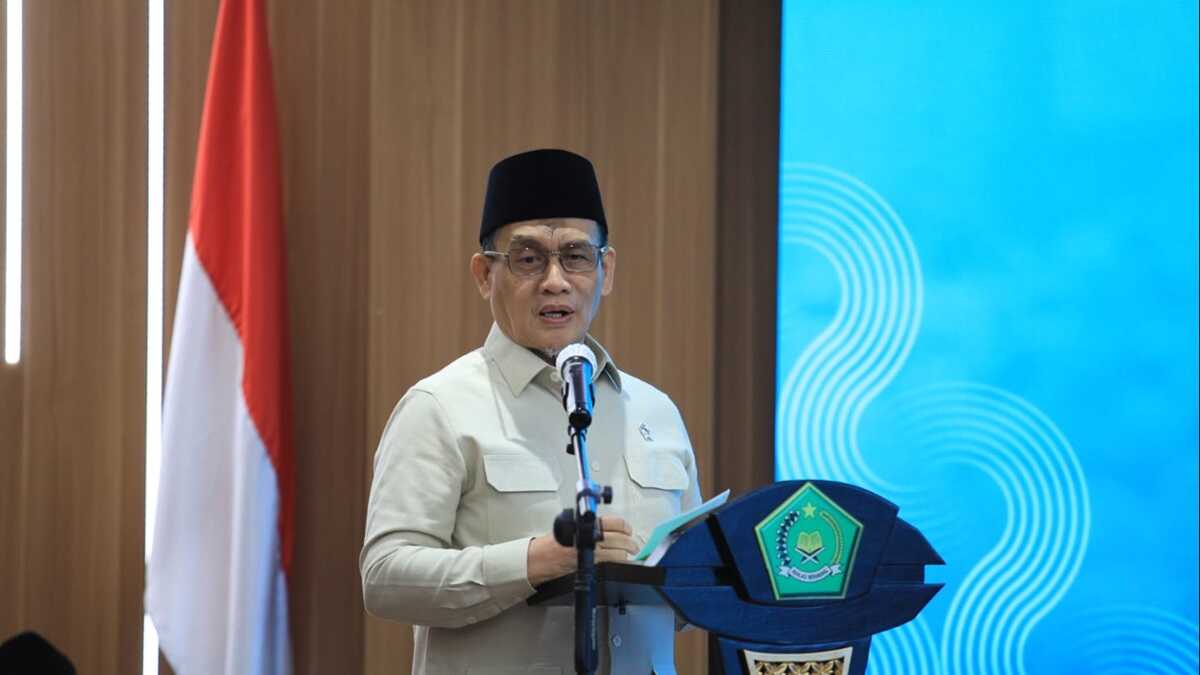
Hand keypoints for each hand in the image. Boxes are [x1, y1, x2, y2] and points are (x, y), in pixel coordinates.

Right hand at [526, 516, 642, 586]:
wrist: (540, 558)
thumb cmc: (553, 543)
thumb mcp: (572, 525)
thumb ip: (591, 526)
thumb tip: (611, 529)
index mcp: (587, 524)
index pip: (616, 523)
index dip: (626, 528)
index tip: (629, 531)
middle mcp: (590, 538)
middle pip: (621, 539)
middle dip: (631, 544)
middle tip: (633, 546)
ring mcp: (591, 553)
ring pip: (619, 554)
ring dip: (626, 556)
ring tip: (627, 556)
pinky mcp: (589, 566)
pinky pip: (610, 566)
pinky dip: (617, 565)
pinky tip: (618, 565)